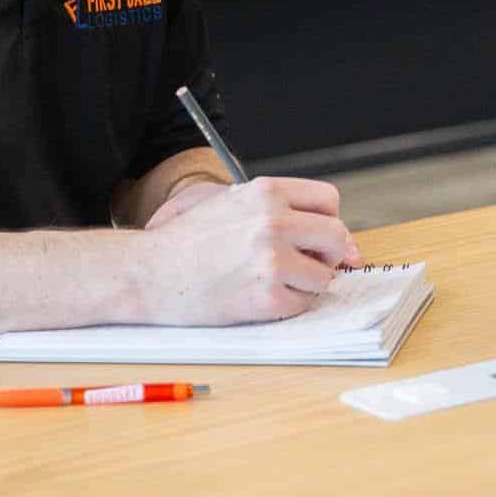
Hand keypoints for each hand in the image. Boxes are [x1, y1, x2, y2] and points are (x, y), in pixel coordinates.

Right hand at [137, 176, 361, 325]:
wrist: (149, 273)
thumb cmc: (188, 241)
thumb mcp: (232, 204)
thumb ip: (283, 212)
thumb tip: (346, 245)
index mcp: (266, 191)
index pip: (329, 199)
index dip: (326, 221)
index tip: (317, 238)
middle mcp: (274, 220)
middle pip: (337, 236)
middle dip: (326, 254)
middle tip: (300, 263)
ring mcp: (272, 259)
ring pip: (325, 276)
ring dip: (306, 283)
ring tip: (270, 280)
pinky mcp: (268, 297)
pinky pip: (304, 304)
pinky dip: (287, 305)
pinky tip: (257, 295)